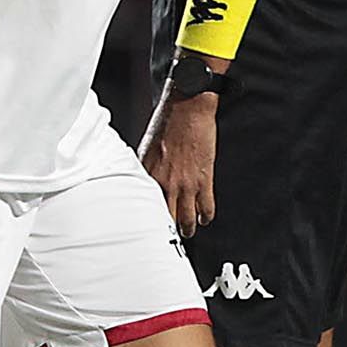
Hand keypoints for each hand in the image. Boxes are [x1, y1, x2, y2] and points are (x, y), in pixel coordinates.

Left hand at [137, 84, 216, 236]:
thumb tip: (139, 179)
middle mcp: (166, 183)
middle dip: (168, 229)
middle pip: (166, 218)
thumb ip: (144, 167)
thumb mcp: (146, 146)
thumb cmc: (166, 122)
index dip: (147, 220)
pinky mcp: (204, 179)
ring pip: (187, 218)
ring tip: (187, 232)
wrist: (188, 107)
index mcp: (148, 174)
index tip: (146, 228)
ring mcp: (186, 183)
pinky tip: (205, 218)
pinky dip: (206, 216)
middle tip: (168, 238)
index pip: (145, 207)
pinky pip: (206, 207)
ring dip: (188, 228)